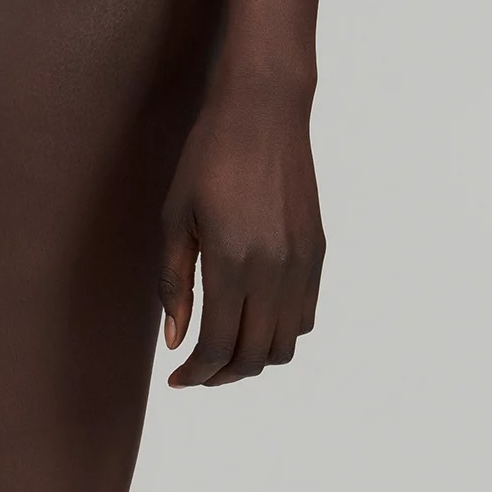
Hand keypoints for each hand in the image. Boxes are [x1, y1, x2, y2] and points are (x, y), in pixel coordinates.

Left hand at [159, 74, 324, 385]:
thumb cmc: (208, 159)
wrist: (263, 110)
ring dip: (253, 359)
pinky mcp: (317, 251)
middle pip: (254, 356)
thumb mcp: (175, 221)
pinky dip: (280, 333)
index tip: (177, 380)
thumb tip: (176, 341)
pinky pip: (305, 316)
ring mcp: (302, 262)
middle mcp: (274, 269)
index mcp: (231, 262)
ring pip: (286, 344)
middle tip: (197, 372)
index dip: (196, 373)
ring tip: (224, 351)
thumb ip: (174, 286)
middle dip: (221, 376)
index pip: (218, 346)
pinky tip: (252, 321)